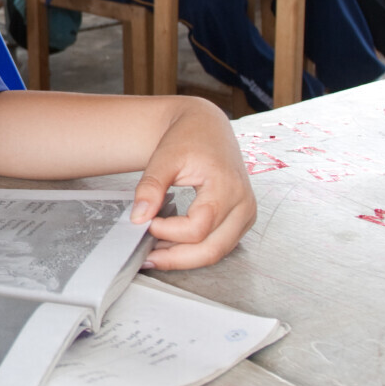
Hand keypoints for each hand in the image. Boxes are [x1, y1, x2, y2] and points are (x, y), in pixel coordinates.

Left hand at [129, 98, 256, 269]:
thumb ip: (151, 187)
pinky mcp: (240, 220)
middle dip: (176, 258)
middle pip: (212, 249)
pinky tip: (170, 246)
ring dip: (184, 258)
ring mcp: (246, 215)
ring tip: (154, 253)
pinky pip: (219, 245)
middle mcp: (243, 205)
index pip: (198, 227)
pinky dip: (194, 250)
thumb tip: (138, 218)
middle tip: (146, 257)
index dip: (168, 232)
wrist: (207, 127)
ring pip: (216, 252)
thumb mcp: (164, 157)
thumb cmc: (189, 137)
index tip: (144, 223)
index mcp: (227, 186)